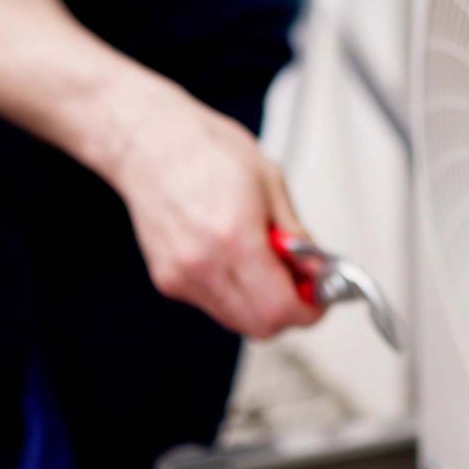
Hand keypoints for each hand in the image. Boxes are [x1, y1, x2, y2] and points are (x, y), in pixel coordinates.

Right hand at [101, 80, 324, 338]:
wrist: (149, 143)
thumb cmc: (205, 150)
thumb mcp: (271, 182)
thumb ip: (297, 234)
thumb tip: (317, 268)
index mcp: (234, 238)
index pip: (279, 309)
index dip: (309, 309)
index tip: (320, 296)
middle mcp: (203, 265)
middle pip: (260, 326)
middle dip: (289, 312)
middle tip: (302, 283)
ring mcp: (181, 276)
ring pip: (237, 321)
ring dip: (262, 305)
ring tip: (270, 266)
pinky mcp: (167, 280)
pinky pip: (214, 305)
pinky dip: (237, 295)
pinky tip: (240, 262)